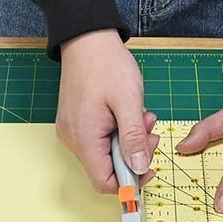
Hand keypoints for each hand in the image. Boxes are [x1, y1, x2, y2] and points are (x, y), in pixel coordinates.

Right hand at [57, 29, 158, 192]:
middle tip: (150, 129)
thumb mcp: (129, 102)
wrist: (87, 39)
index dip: (130, 182)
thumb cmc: (107, 65)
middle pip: (106, 168)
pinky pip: (100, 139)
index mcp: (84, 138)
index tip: (149, 166)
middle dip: (134, 153)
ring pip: (105, 153)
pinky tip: (128, 113)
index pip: (104, 182)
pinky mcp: (76, 122)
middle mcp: (73, 139)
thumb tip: (139, 169)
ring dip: (129, 140)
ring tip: (142, 115)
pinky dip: (118, 131)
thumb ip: (134, 139)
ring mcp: (72, 130)